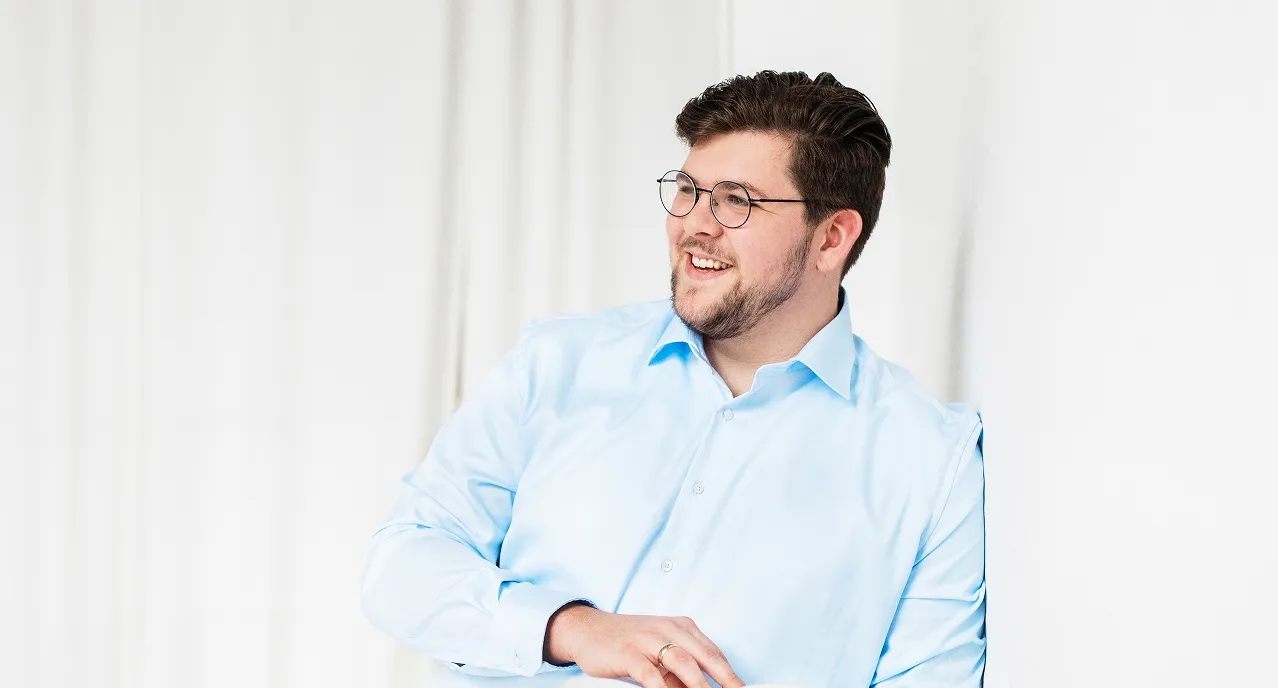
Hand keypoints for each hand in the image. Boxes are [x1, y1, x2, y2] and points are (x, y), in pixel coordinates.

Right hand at [544, 604, 744, 687]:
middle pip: (704, 656)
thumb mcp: (659, 654)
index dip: (730, 674)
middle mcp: (668, 629)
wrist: (587, 629)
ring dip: (699, 685)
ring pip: (682, 662)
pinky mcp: (628, 652)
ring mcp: (648, 639)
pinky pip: (650, 674)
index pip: (713, 653)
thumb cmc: (628, 642)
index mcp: (681, 627)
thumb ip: (680, 673)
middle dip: (724, 679)